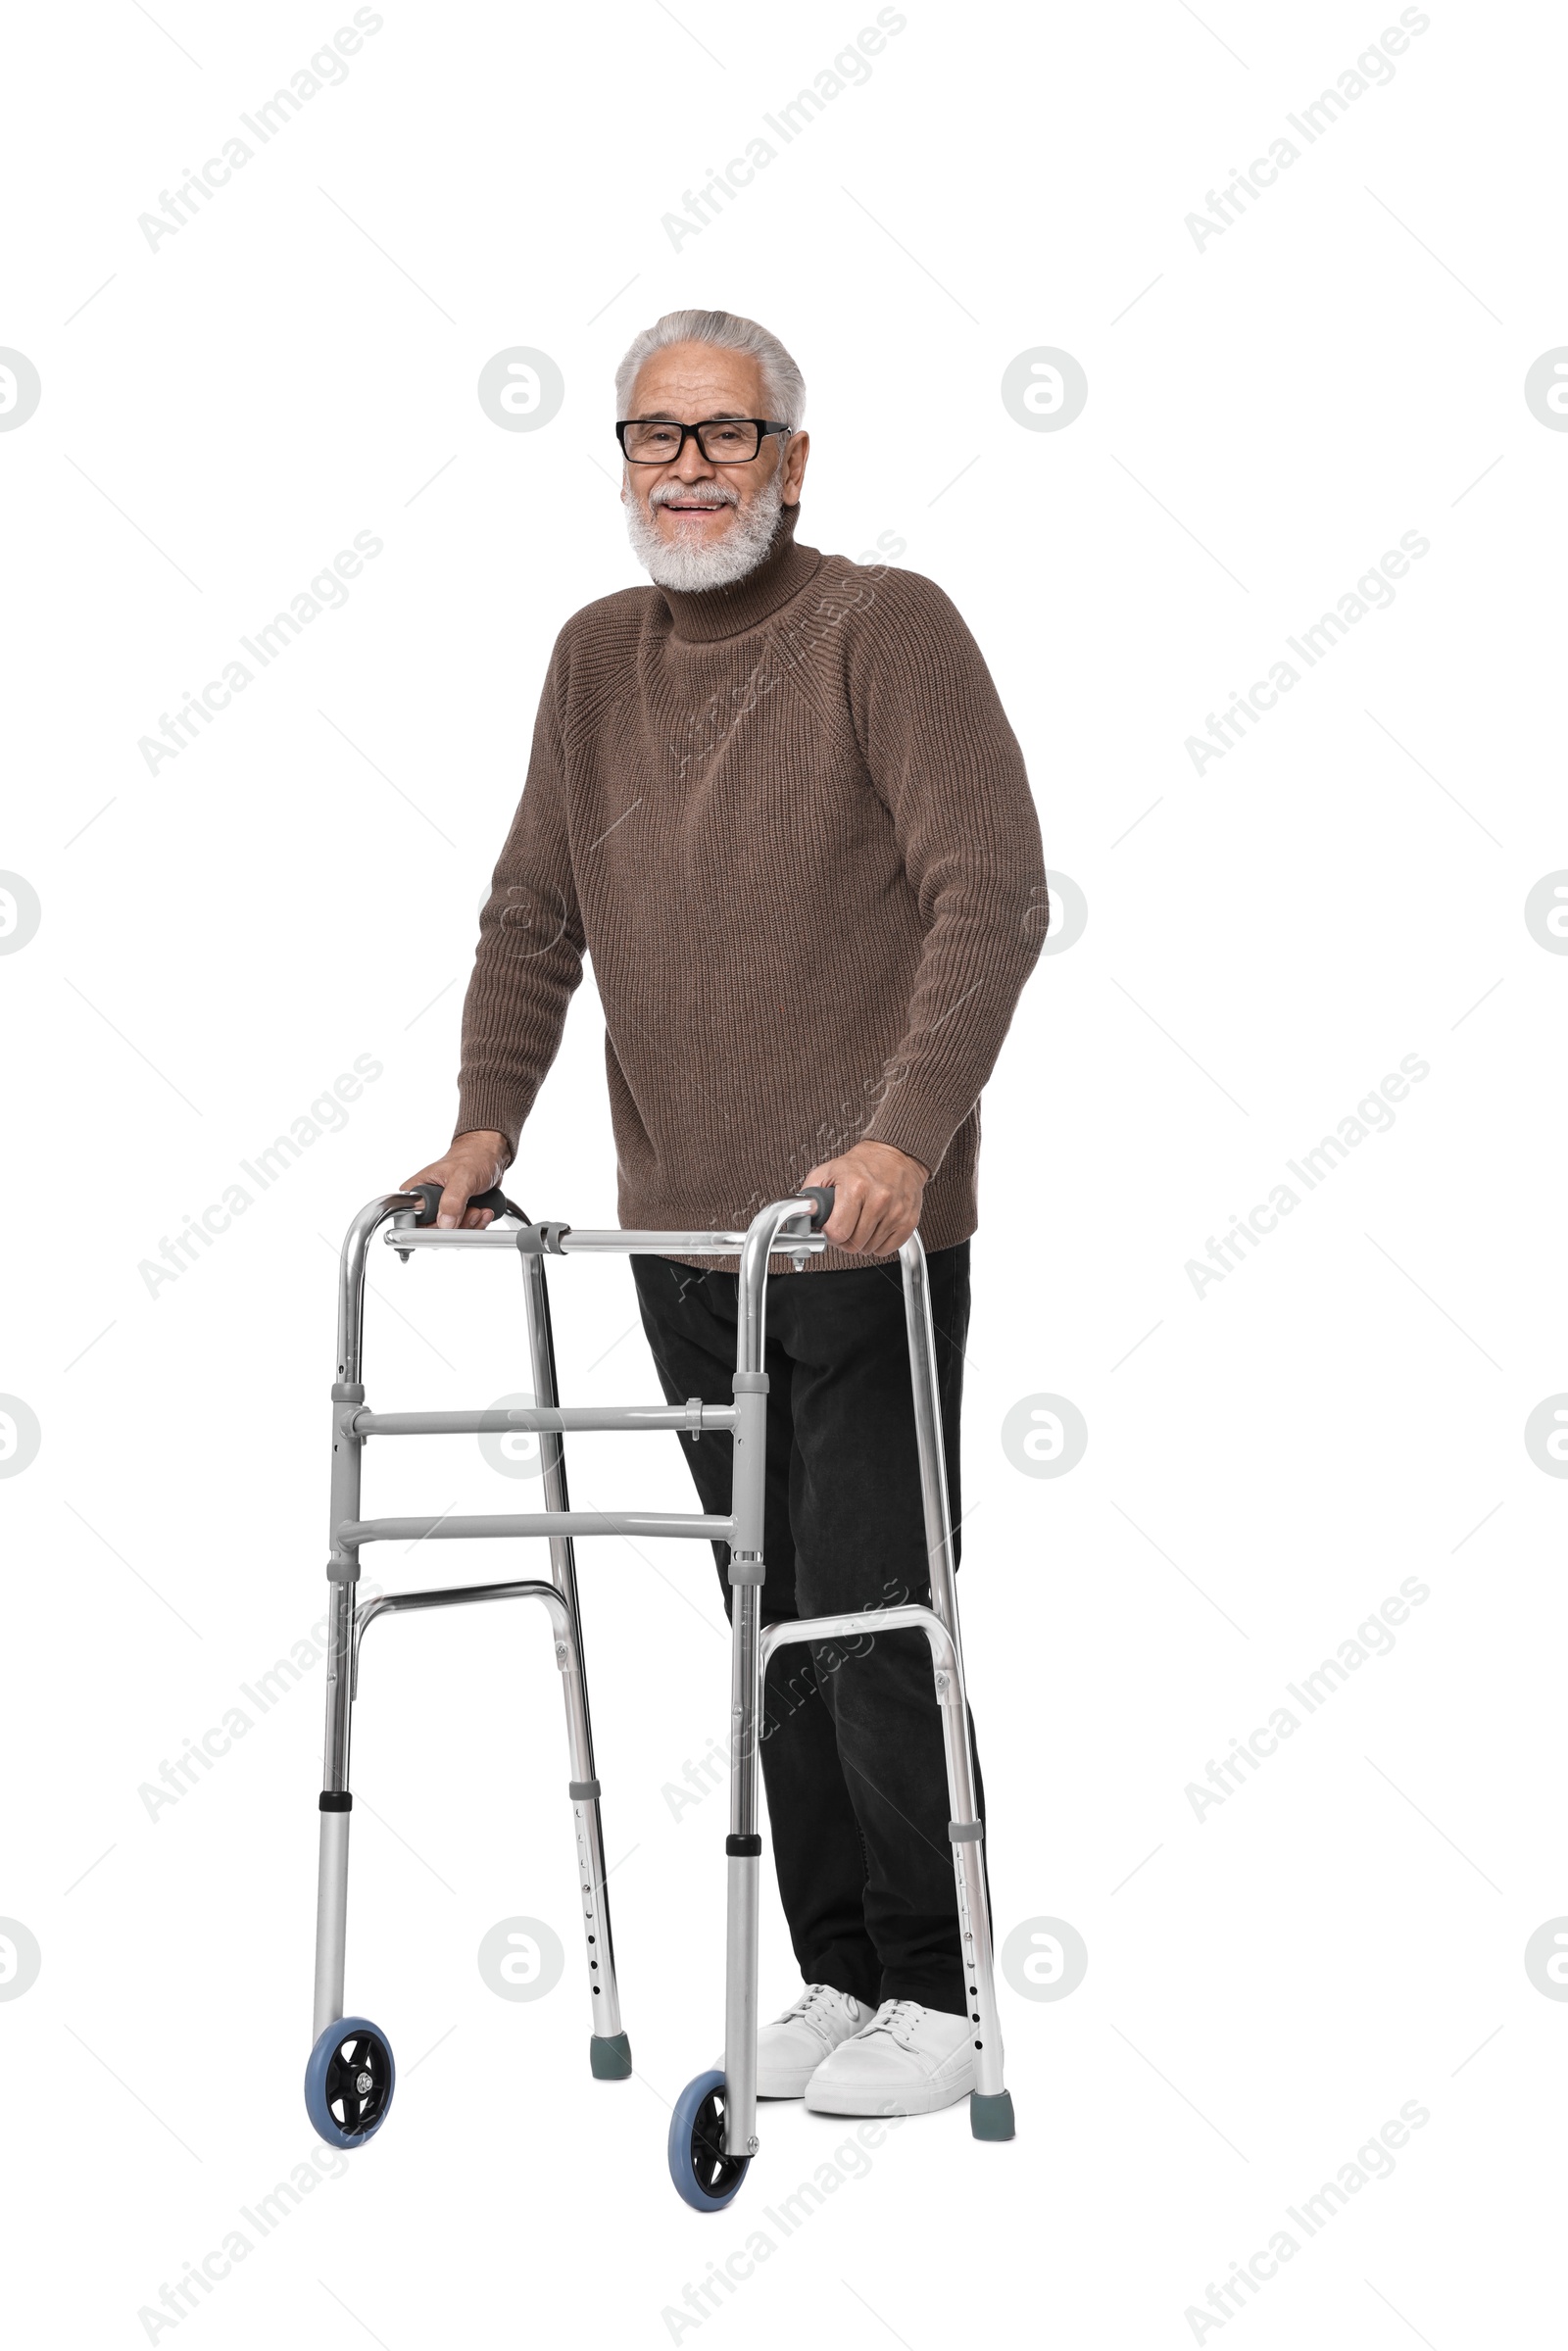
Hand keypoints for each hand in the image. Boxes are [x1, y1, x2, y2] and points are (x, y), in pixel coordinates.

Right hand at [400, 1130, 509, 1228]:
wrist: (489, 1156)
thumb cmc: (473, 1157)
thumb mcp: (462, 1177)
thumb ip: (452, 1201)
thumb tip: (445, 1223)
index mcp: (418, 1190)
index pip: (413, 1220)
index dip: (431, 1227)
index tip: (449, 1224)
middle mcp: (427, 1202)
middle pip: (434, 1231)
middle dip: (458, 1225)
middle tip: (472, 1211)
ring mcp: (442, 1210)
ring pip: (451, 1233)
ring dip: (471, 1225)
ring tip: (480, 1209)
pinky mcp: (457, 1215)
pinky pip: (464, 1231)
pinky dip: (477, 1224)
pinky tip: (484, 1211)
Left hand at [803, 1140, 928, 1257]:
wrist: (897, 1155)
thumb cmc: (862, 1165)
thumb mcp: (828, 1171)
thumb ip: (810, 1196)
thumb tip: (800, 1218)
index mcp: (856, 1187)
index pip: (837, 1232)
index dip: (830, 1234)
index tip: (831, 1227)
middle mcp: (879, 1199)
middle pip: (853, 1245)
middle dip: (845, 1239)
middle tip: (846, 1224)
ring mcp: (896, 1212)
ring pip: (869, 1249)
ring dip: (862, 1241)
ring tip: (862, 1222)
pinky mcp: (908, 1221)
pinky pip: (886, 1250)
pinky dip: (878, 1243)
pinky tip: (876, 1227)